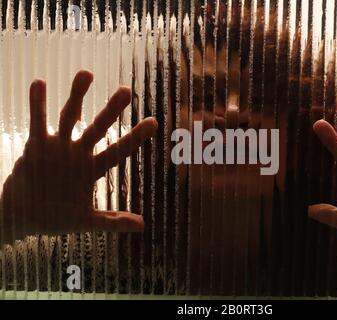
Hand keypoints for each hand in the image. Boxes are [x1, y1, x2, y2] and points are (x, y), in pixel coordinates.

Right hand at [1, 70, 157, 243]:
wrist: (22, 216)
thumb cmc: (55, 218)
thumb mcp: (86, 222)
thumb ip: (113, 222)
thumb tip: (143, 226)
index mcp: (93, 169)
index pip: (119, 151)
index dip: (135, 137)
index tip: (153, 122)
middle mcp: (79, 153)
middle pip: (98, 127)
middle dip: (111, 110)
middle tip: (126, 91)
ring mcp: (58, 146)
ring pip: (70, 117)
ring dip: (77, 96)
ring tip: (87, 73)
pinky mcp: (36, 144)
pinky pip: (37, 121)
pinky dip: (37, 104)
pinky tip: (39, 83)